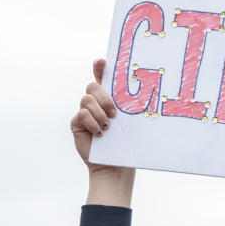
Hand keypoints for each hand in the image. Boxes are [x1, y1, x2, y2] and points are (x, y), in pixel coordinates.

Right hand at [71, 58, 134, 203]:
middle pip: (93, 86)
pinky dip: (92, 122)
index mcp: (109, 98)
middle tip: (115, 113)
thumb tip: (147, 88)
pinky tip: (100, 133)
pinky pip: (81, 114)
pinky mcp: (76, 123)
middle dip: (104, 97)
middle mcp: (95, 103)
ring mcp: (84, 112)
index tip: (102, 61)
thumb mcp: (131, 120)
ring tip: (109, 126)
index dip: (100, 67)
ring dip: (100, 112)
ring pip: (86, 99)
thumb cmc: (127, 142)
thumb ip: (130, 104)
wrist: (116, 164)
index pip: (102, 77)